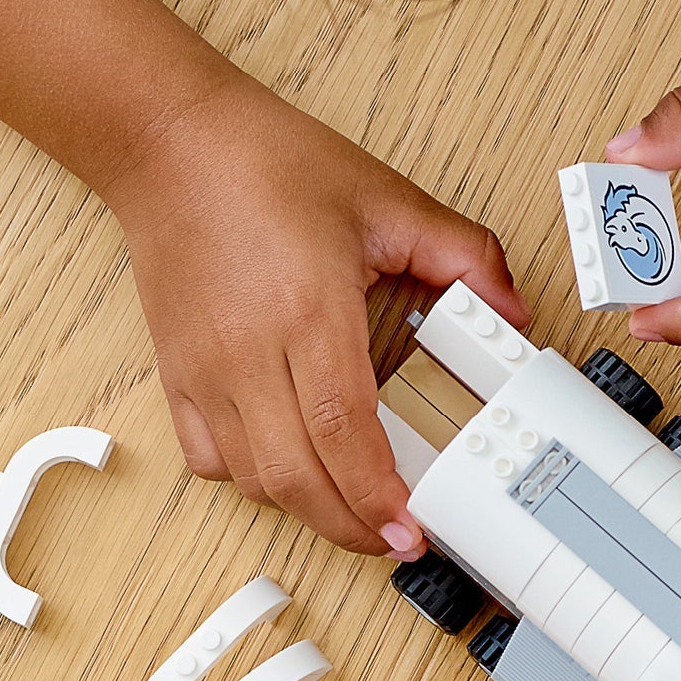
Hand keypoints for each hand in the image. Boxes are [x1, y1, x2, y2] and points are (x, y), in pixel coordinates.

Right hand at [107, 71, 526, 553]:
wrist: (167, 140)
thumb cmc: (265, 164)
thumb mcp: (387, 198)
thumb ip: (465, 254)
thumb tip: (513, 310)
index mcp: (308, 311)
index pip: (344, 432)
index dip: (378, 495)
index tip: (412, 528)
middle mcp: (249, 351)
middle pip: (298, 478)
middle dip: (353, 527)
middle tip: (397, 540)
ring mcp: (205, 369)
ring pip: (254, 479)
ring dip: (309, 510)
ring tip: (356, 513)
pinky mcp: (175, 374)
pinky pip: (209, 459)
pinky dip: (253, 481)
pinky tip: (291, 471)